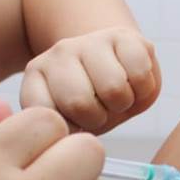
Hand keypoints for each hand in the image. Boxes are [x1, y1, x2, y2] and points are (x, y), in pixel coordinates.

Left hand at [20, 27, 160, 133]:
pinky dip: (143, 89)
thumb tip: (65, 144)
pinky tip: (133, 83)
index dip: (70, 129)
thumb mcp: (70, 121)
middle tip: (101, 111)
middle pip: (80, 103)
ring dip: (123, 103)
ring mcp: (90, 41)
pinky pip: (139, 74)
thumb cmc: (93, 103)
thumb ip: (59, 132)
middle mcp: (58, 55)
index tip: (76, 124)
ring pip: (114, 89)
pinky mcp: (123, 35)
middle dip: (98, 118)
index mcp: (36, 78)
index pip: (47, 116)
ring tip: (117, 98)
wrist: (117, 65)